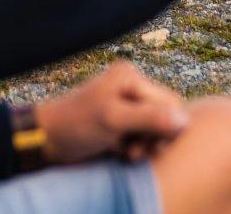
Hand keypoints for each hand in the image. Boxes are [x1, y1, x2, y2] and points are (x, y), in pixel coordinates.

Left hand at [34, 62, 188, 164]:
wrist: (47, 140)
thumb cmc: (76, 124)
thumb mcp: (113, 120)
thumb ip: (149, 118)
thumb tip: (183, 120)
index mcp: (130, 77)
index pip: (171, 102)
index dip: (167, 127)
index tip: (150, 145)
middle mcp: (130, 87)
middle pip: (164, 116)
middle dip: (154, 137)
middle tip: (135, 151)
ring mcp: (124, 106)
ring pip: (154, 129)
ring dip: (145, 145)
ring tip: (127, 153)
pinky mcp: (119, 123)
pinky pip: (141, 136)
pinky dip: (135, 147)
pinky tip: (120, 152)